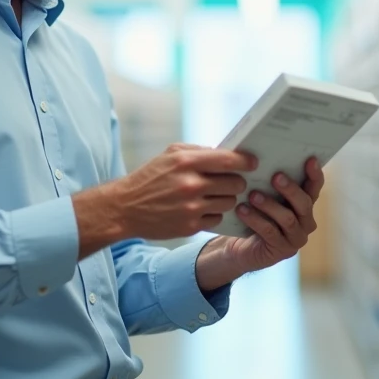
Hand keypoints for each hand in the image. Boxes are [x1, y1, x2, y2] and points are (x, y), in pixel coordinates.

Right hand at [73, 143, 256, 255]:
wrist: (125, 208)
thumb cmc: (150, 177)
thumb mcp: (170, 154)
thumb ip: (199, 152)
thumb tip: (228, 154)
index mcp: (186, 162)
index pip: (229, 160)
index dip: (246, 161)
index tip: (253, 162)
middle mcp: (191, 184)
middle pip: (235, 183)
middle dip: (237, 181)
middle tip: (232, 181)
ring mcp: (191, 207)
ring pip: (230, 202)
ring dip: (226, 198)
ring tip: (215, 195)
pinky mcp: (190, 227)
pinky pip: (217, 218)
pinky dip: (214, 213)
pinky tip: (202, 208)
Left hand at [196, 157, 324, 287]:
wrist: (240, 247)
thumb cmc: (254, 215)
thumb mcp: (262, 195)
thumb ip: (269, 182)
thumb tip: (259, 156)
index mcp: (304, 205)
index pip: (314, 188)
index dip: (314, 175)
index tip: (310, 160)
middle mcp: (305, 222)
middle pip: (304, 204)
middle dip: (290, 189)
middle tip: (276, 176)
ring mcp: (295, 238)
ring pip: (288, 219)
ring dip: (270, 205)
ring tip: (253, 195)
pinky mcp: (282, 251)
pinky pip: (270, 232)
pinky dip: (256, 220)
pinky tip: (242, 210)